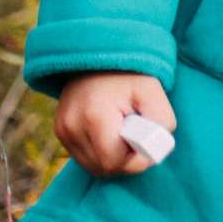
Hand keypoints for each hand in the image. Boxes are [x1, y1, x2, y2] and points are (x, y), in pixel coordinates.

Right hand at [55, 73, 179, 176]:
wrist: (99, 53)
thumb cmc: (129, 72)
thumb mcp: (153, 91)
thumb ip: (162, 122)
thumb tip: (157, 149)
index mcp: (94, 116)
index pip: (114, 163)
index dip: (135, 161)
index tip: (145, 143)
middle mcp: (72, 125)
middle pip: (103, 168)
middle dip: (125, 161)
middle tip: (136, 137)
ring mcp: (62, 129)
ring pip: (93, 166)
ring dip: (112, 159)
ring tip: (122, 133)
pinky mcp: (60, 130)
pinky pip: (83, 157)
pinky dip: (99, 153)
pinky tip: (108, 134)